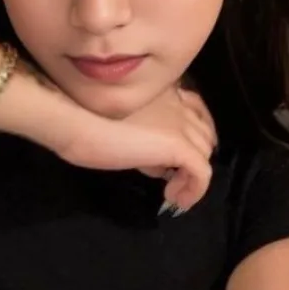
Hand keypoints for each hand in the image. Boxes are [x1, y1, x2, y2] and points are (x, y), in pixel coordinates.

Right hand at [55, 87, 216, 210]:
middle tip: (172, 175)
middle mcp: (176, 103)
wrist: (82, 125)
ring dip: (192, 173)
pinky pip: (202, 172)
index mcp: (163, 91)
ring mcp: (180, 124)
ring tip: (172, 189)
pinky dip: (194, 190)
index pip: (195, 107)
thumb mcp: (121, 122)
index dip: (194, 131)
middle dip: (194, 154)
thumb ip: (143, 131)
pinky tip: (173, 197)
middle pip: (204, 131)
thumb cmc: (88, 120)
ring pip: (205, 151)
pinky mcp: (179, 145)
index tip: (179, 152)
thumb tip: (159, 163)